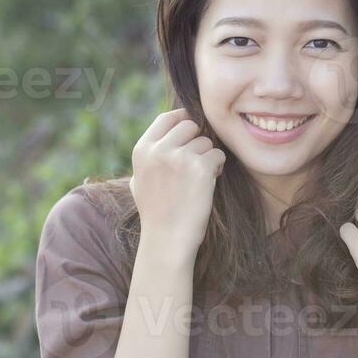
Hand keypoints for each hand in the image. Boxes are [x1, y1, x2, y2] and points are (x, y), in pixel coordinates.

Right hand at [129, 107, 225, 253]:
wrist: (167, 240)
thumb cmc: (155, 212)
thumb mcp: (139, 180)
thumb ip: (149, 156)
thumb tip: (164, 133)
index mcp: (142, 150)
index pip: (167, 118)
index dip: (183, 120)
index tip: (192, 131)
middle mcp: (158, 150)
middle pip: (190, 125)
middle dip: (197, 140)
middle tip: (197, 161)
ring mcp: (179, 158)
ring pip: (206, 142)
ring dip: (208, 156)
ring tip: (200, 178)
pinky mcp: (200, 168)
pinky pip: (218, 155)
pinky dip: (218, 167)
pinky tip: (209, 182)